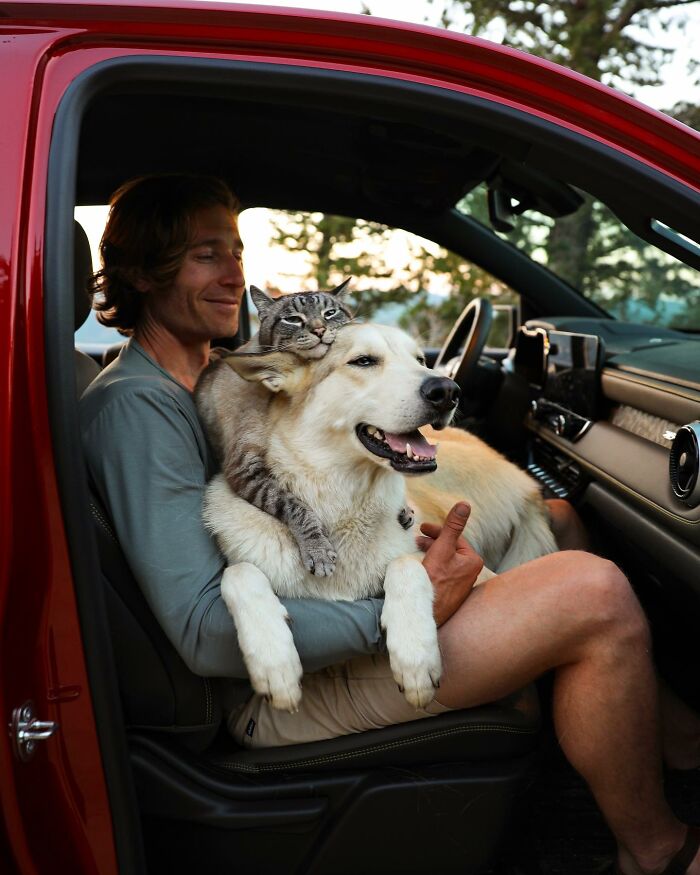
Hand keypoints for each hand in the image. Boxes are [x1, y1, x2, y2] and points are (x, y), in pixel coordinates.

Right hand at [417, 502, 483, 626]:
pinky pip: (443, 573)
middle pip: (450, 548)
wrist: (426, 611)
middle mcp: (471, 573)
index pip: (454, 537)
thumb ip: (453, 525)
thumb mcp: (442, 547)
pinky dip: (433, 566)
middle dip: (433, 542)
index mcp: (473, 560)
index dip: (437, 531)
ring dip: (432, 553)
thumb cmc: (434, 580)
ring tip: (416, 553)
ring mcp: (462, 584)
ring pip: (445, 560)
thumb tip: (464, 504)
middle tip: (417, 540)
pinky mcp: (452, 593)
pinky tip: (422, 569)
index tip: (421, 529)